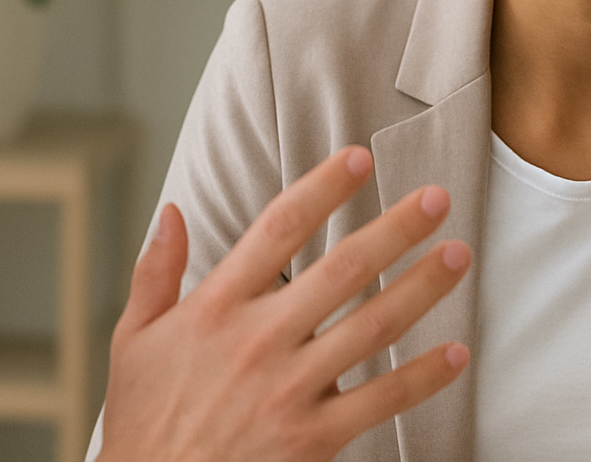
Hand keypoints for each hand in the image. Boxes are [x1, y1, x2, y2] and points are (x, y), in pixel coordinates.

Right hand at [96, 146, 471, 461]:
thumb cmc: (145, 421)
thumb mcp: (133, 340)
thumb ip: (155, 273)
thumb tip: (172, 213)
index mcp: (215, 306)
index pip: (279, 227)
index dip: (323, 187)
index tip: (359, 158)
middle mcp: (258, 339)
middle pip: (342, 268)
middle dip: (396, 229)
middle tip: (436, 199)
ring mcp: (289, 389)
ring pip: (372, 326)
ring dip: (422, 288)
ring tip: (458, 255)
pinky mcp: (312, 439)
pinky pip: (380, 402)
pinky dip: (422, 377)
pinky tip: (455, 352)